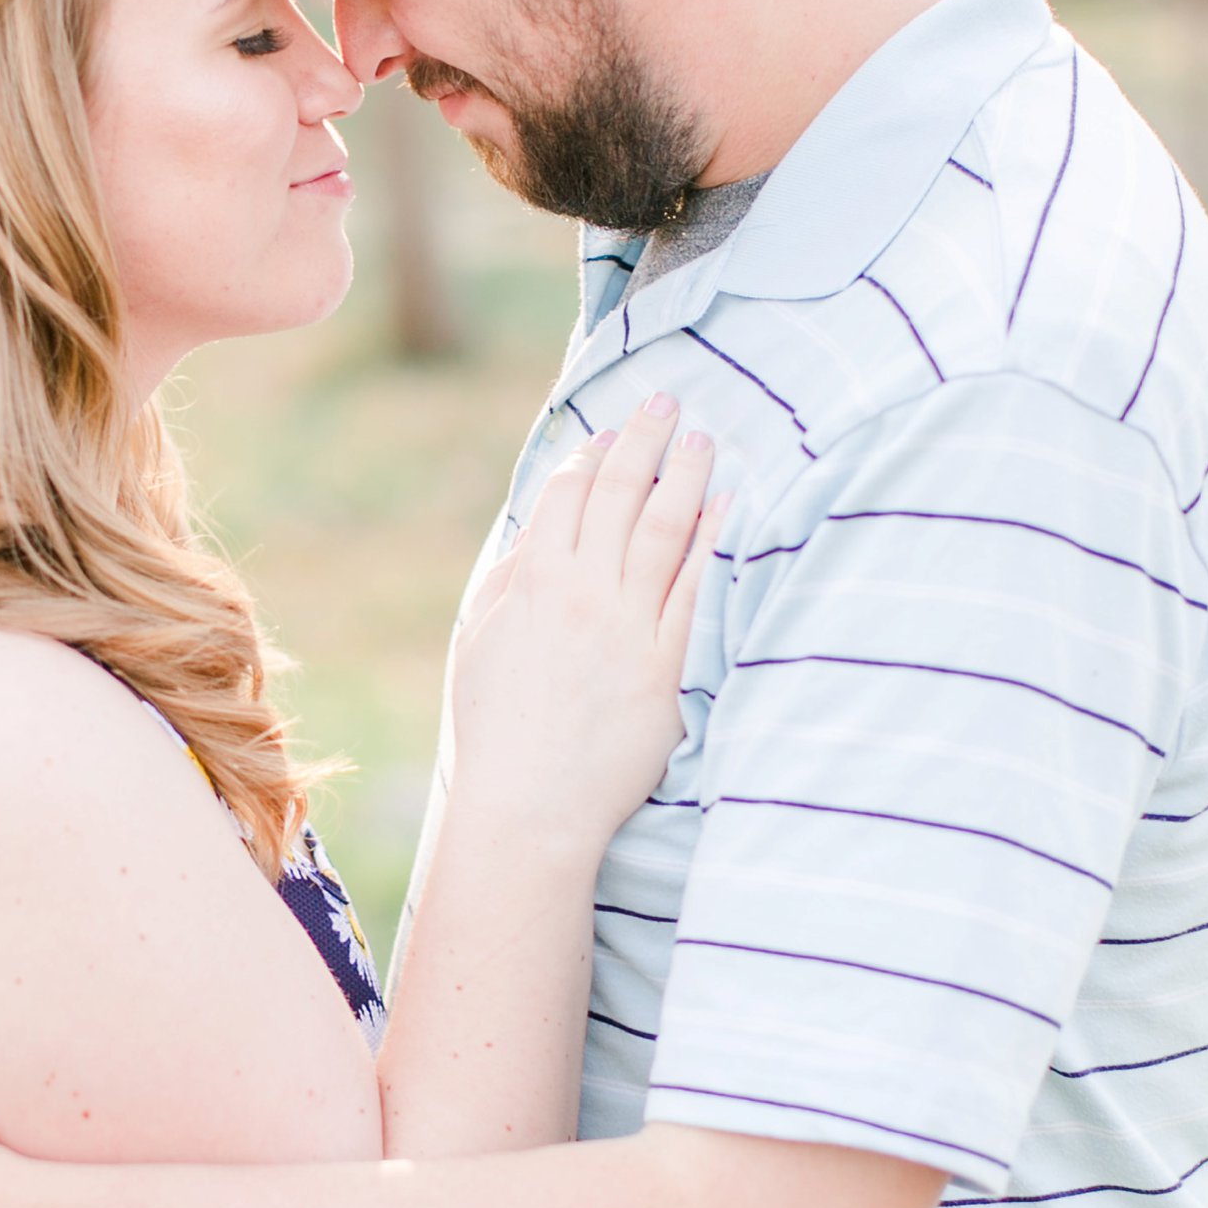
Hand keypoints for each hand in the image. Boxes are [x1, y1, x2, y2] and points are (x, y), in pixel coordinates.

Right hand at [449, 394, 722, 855]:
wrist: (531, 805)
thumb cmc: (496, 731)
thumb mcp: (477, 644)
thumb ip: (506, 582)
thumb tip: (534, 534)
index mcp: (531, 583)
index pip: (565, 498)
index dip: (588, 458)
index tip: (609, 432)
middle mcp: (582, 593)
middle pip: (619, 496)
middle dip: (642, 441)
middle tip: (666, 402)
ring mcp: (628, 626)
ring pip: (663, 529)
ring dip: (685, 475)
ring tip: (703, 439)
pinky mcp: (668, 665)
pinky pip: (697, 589)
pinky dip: (714, 540)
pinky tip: (730, 506)